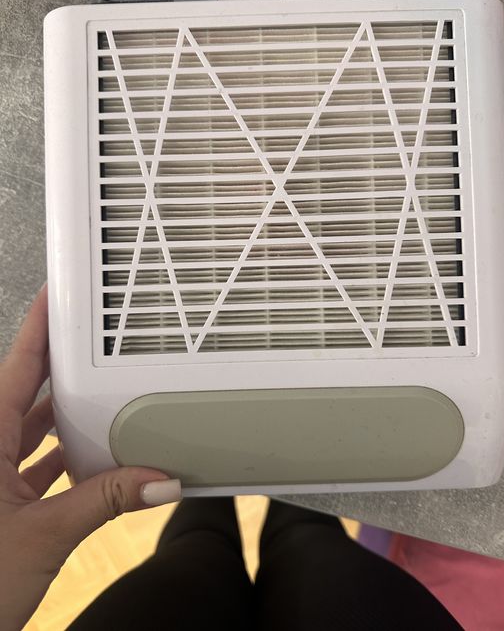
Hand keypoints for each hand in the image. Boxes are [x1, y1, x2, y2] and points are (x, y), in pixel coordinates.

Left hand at [0, 287, 180, 630]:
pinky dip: (64, 456)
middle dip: (60, 366)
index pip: (15, 367)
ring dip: (66, 416)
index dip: (37, 328)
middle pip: (27, 391)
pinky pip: (37, 462)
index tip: (56, 296)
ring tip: (101, 396)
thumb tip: (159, 480)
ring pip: (33, 428)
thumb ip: (106, 502)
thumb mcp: (45, 535)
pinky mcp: (2, 501)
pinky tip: (92, 457)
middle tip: (92, 341)